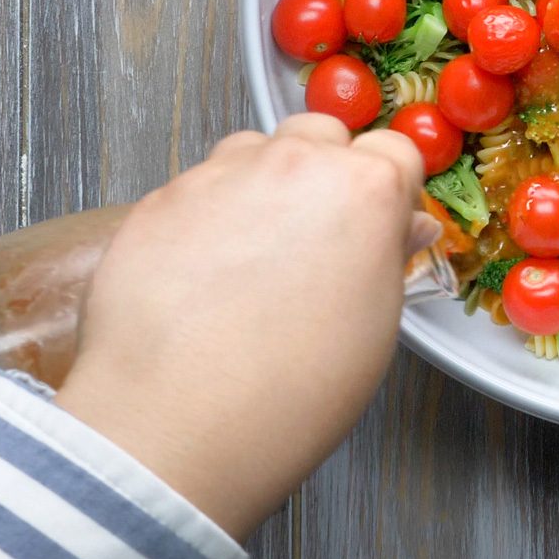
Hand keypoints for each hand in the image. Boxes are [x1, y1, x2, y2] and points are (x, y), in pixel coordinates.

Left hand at [54, 115, 434, 540]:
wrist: (177, 422)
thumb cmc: (290, 391)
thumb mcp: (373, 328)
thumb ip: (387, 259)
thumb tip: (399, 229)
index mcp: (365, 190)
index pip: (394, 151)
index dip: (390, 188)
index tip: (380, 223)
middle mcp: (293, 165)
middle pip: (320, 135)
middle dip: (325, 171)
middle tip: (317, 237)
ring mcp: (219, 175)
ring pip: (253, 152)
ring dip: (263, 185)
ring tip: (253, 257)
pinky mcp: (159, 199)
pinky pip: (196, 189)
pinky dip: (206, 218)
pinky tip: (202, 279)